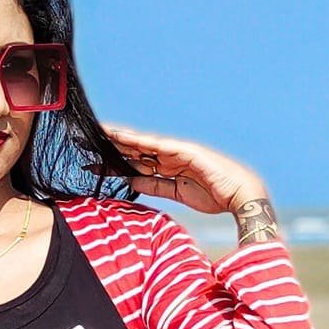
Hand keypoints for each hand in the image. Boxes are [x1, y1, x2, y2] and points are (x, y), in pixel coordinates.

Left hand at [92, 123, 267, 215]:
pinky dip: (142, 141)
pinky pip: (159, 146)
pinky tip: (125, 137)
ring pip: (144, 144)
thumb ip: (155, 187)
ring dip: (122, 138)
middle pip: (136, 149)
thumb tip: (132, 182)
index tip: (95, 161)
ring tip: (100, 133)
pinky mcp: (186, 151)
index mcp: (169, 167)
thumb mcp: (177, 194)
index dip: (116, 160)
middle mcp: (171, 156)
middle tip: (87, 142)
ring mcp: (178, 151)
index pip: (137, 161)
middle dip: (113, 146)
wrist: (240, 196)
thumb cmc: (215, 196)